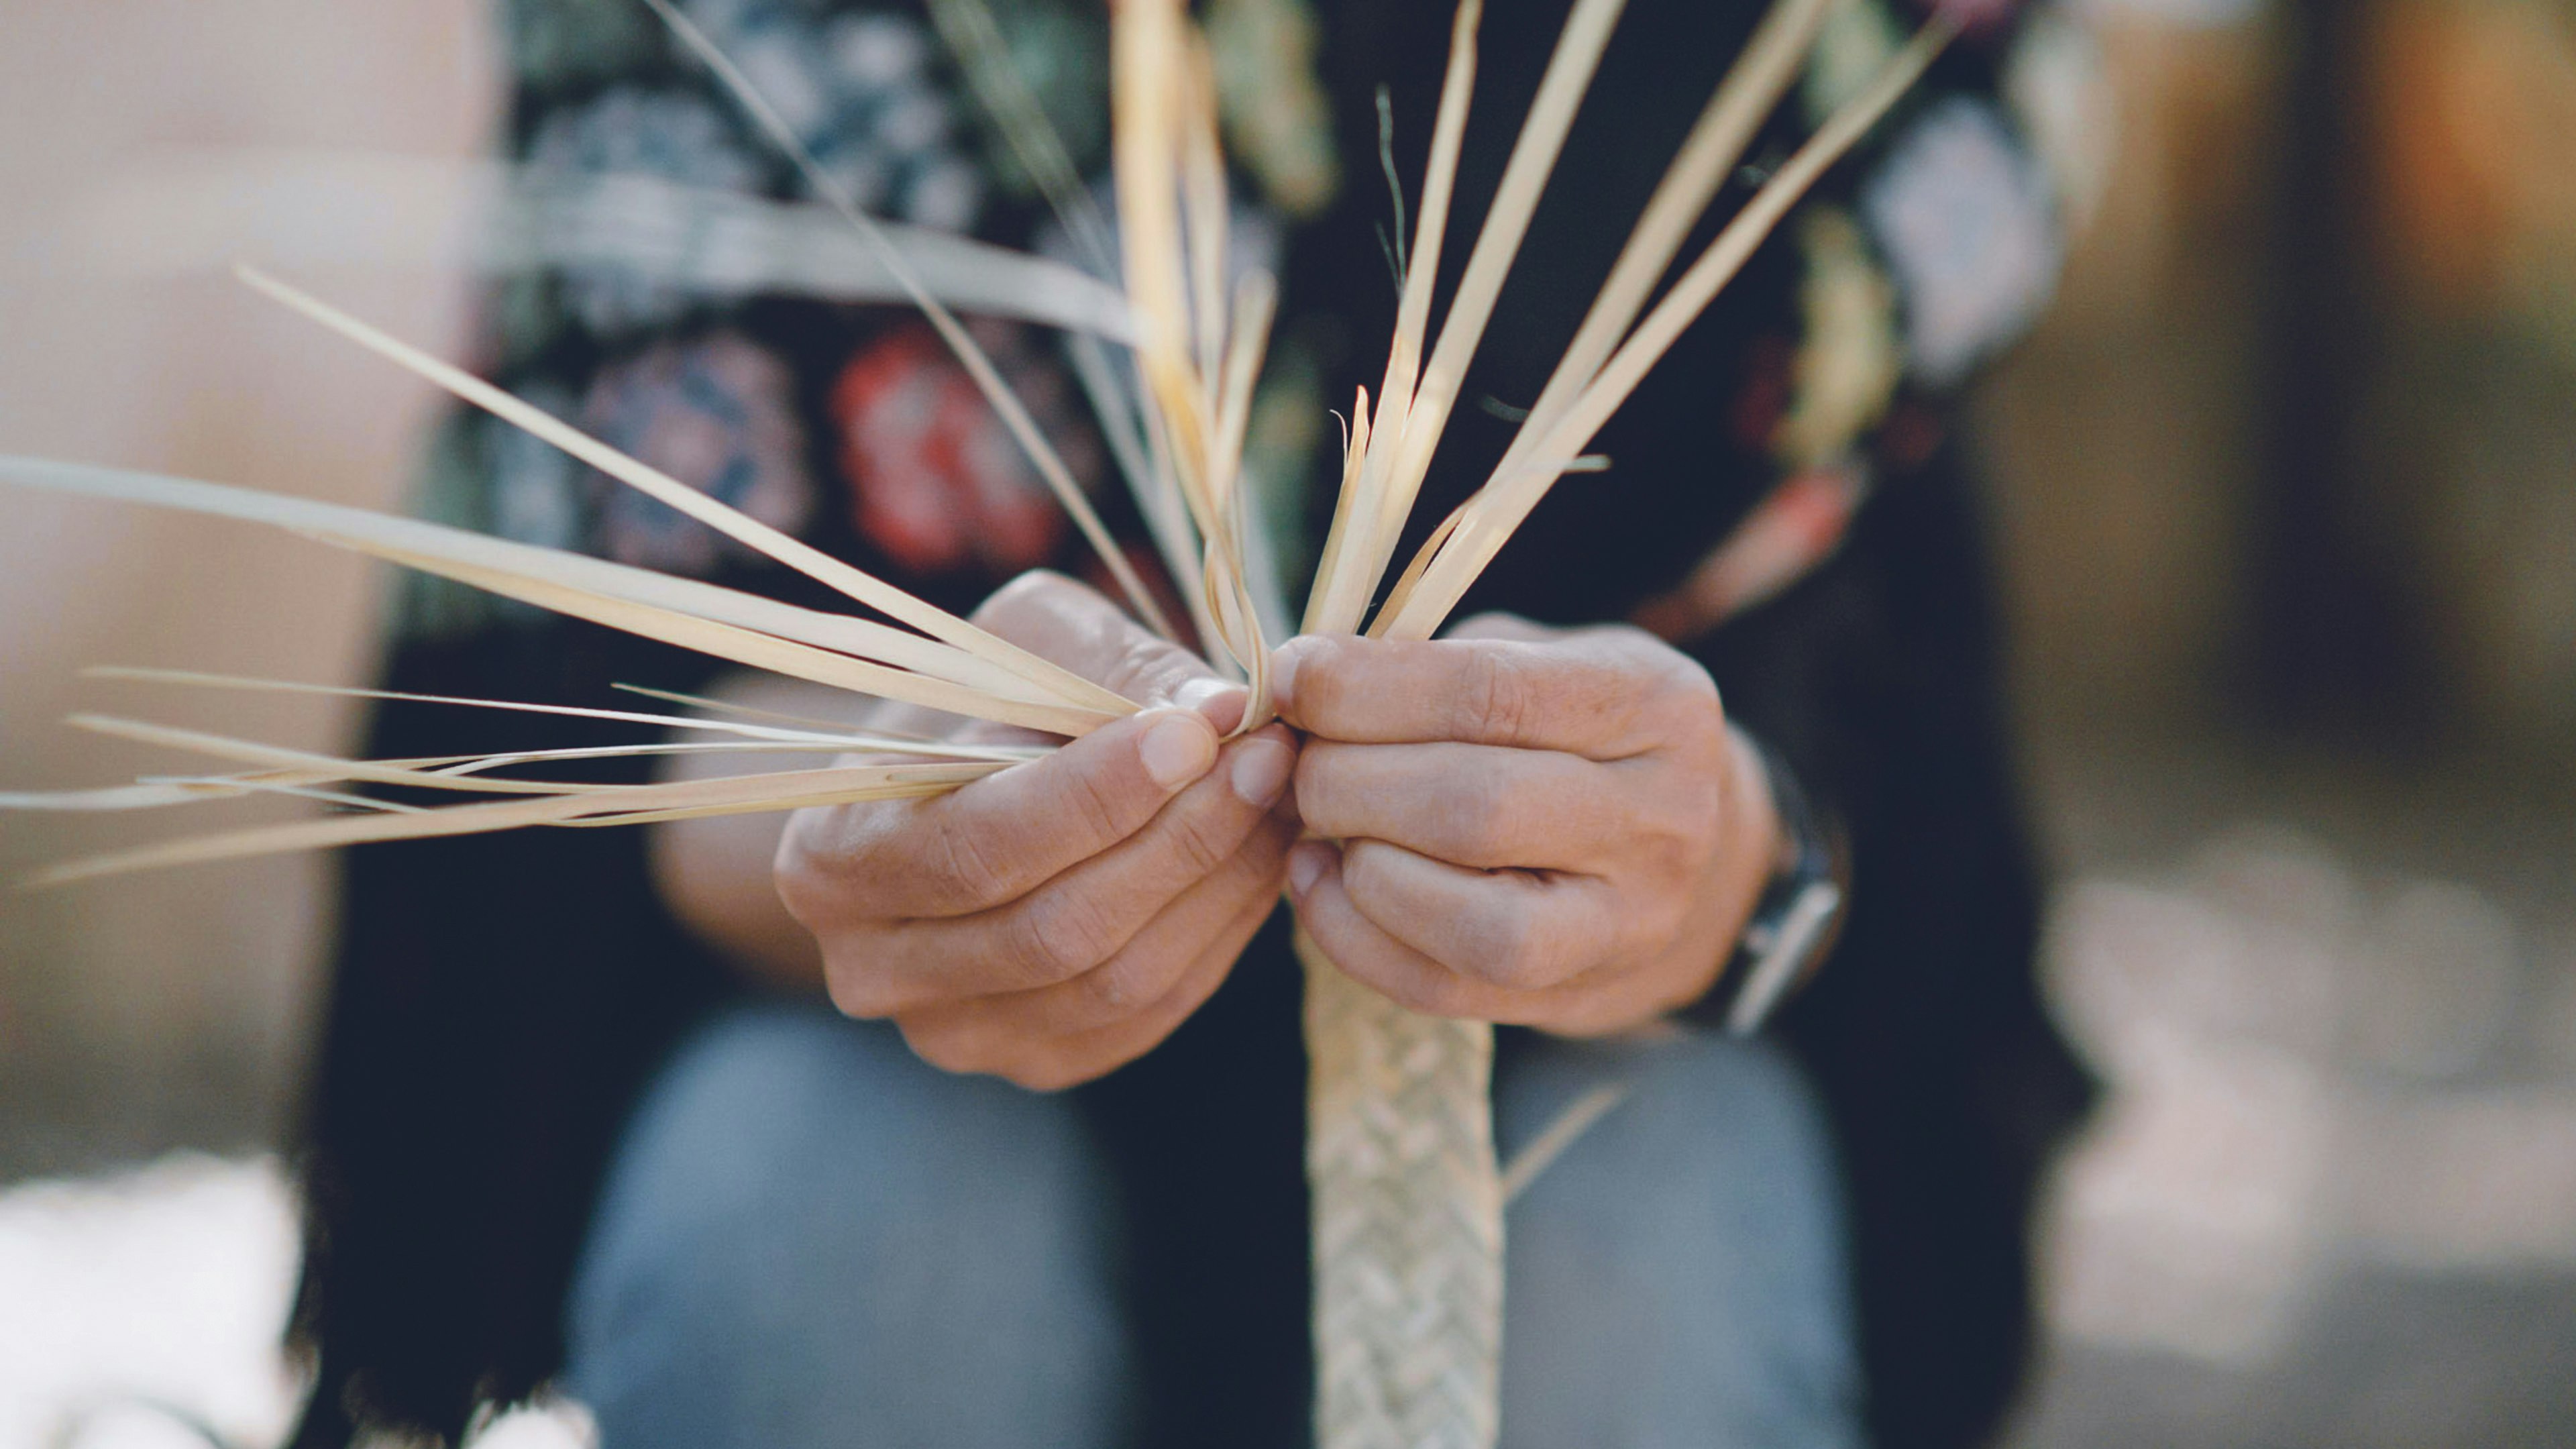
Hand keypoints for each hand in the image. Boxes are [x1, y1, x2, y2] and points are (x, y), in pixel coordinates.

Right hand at [776, 571, 1298, 1089]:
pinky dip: (1221, 933)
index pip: (981, 844)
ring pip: (1116, 980)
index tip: (1199, 731)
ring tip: (1278, 795)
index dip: (1098, 794)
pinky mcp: (1038, 1060)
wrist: (963, 792)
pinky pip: (1151, 1013)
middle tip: (1268, 757)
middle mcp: (876, 968)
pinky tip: (1259, 857)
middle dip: (1181, 837)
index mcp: (835, 857)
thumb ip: (1111, 671)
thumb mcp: (1026, 644)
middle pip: (1057, 927)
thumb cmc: (984, 701)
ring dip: (1218, 884)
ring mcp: (956, 1033)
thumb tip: (1218, 711)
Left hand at [1274, 615, 1780, 1035]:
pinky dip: (1354, 936)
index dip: (1365, 686)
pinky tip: (1319, 881)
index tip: (1290, 675)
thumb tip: (1301, 680)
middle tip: (1294, 758)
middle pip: (1474, 807)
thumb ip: (1435, 665)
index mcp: (1656, 704)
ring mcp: (1628, 921)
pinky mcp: (1575, 993)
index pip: (1490, 692)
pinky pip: (1443, 986)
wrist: (1690, 852)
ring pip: (1471, 920)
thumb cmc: (1577, 733)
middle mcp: (1662, 818)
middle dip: (1349, 779)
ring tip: (1311, 822)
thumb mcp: (1540, 662)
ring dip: (1359, 868)